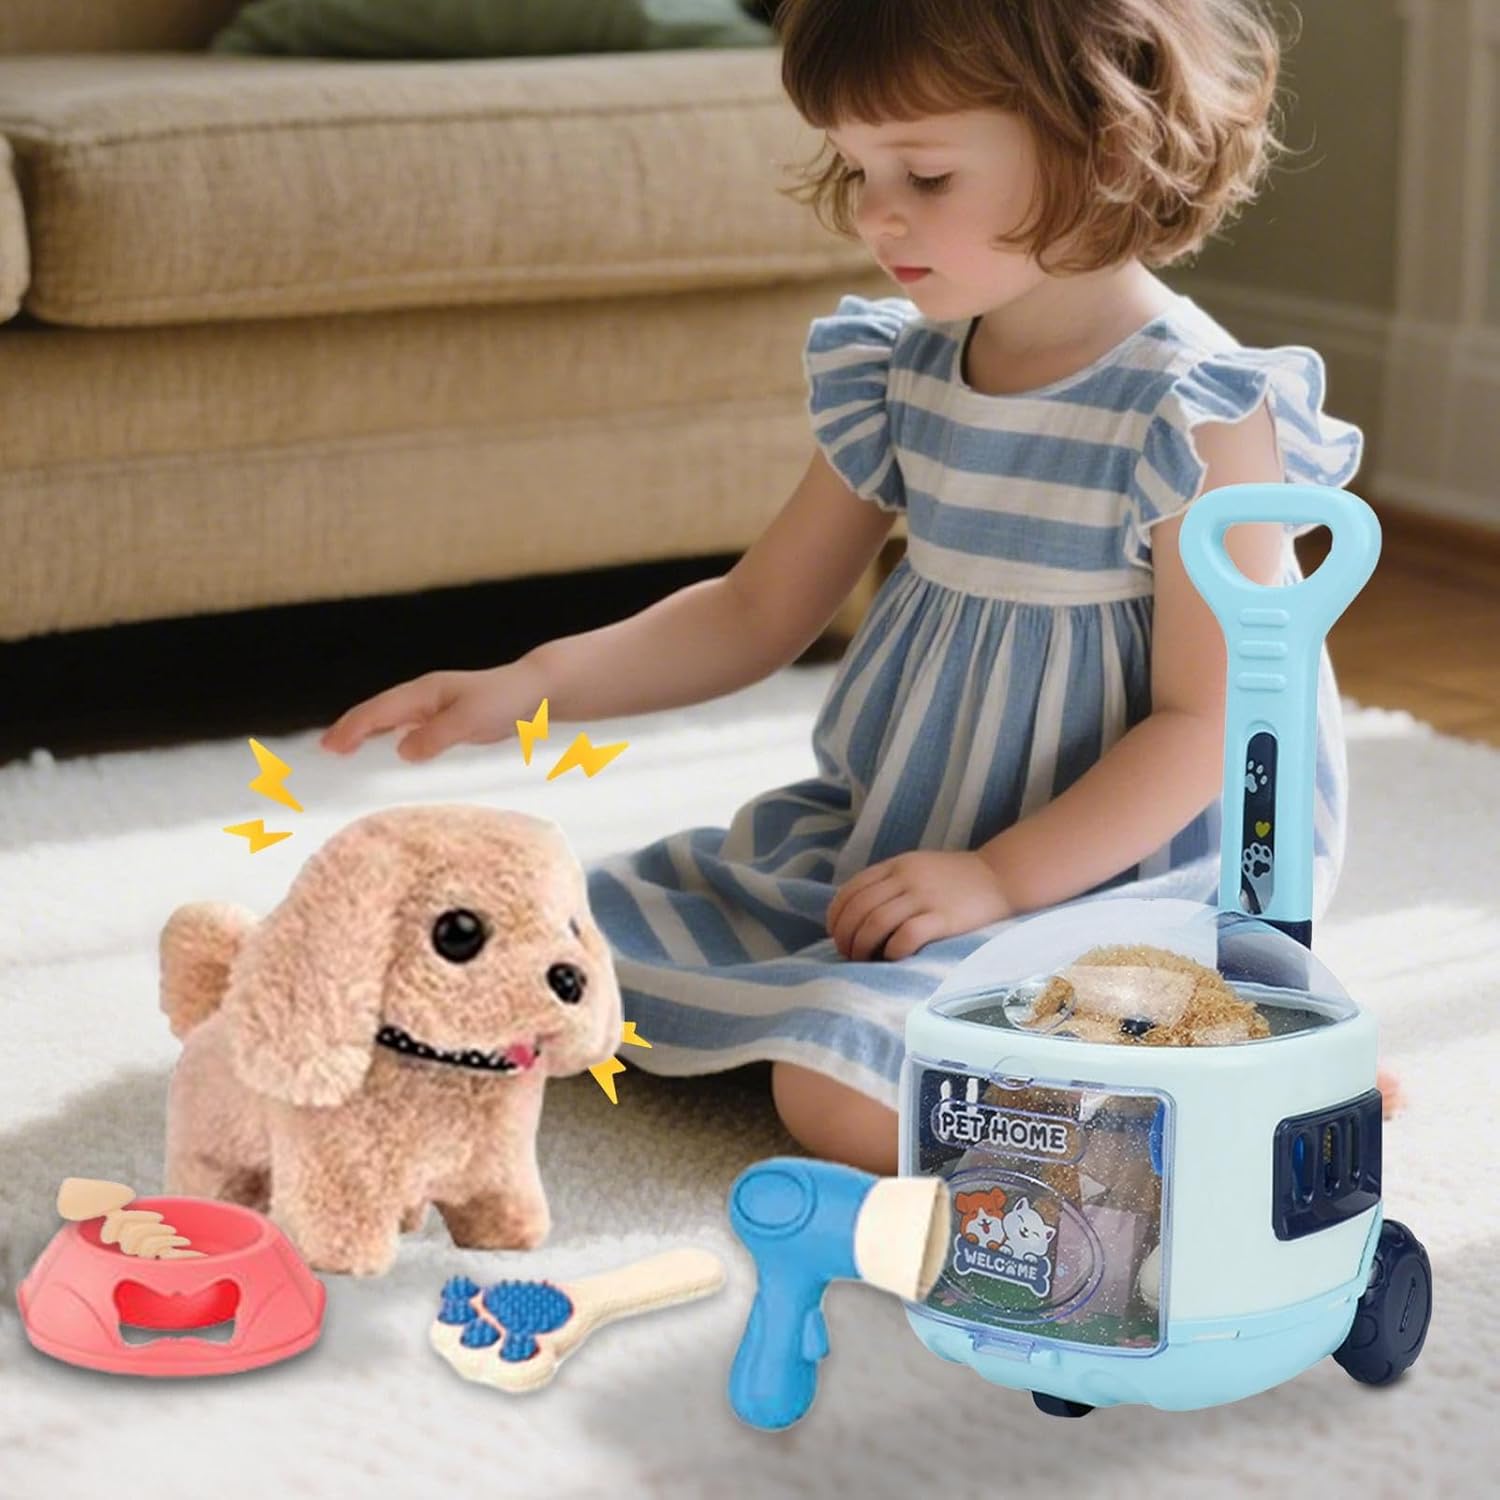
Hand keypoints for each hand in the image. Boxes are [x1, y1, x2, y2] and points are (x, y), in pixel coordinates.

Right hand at [320, 659, 543, 762]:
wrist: (534, 691)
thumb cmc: (504, 701)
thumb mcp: (471, 720)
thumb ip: (436, 736)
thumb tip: (401, 750)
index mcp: (424, 693)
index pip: (379, 711)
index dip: (353, 728)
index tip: (331, 747)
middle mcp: (424, 696)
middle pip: (377, 711)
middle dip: (350, 728)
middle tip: (325, 750)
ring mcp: (434, 705)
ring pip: (390, 717)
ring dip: (366, 731)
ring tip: (343, 747)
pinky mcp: (446, 716)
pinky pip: (407, 724)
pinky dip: (389, 734)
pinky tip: (386, 745)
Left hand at [827, 851, 1012, 961]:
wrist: (999, 877)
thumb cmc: (954, 880)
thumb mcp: (916, 868)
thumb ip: (888, 884)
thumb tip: (855, 914)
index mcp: (895, 866)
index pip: (851, 890)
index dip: (836, 915)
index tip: (835, 933)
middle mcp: (905, 878)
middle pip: (858, 909)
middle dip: (845, 936)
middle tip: (846, 953)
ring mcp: (924, 897)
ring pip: (875, 923)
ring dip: (862, 947)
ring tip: (862, 960)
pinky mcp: (943, 918)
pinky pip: (906, 936)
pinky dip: (892, 951)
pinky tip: (892, 958)